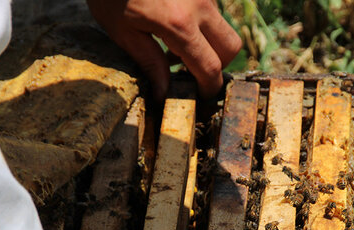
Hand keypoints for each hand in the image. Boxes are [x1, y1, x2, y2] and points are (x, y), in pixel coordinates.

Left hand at [87, 0, 241, 98]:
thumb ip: (149, 62)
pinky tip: (172, 26)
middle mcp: (199, 7)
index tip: (200, 97)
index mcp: (179, 24)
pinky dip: (199, 26)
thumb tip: (164, 93)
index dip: (208, 88)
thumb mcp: (122, 30)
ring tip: (175, 49)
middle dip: (217, 66)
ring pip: (222, 28)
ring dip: (208, 45)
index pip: (209, 67)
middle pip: (230, 48)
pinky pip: (210, 12)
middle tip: (192, 73)